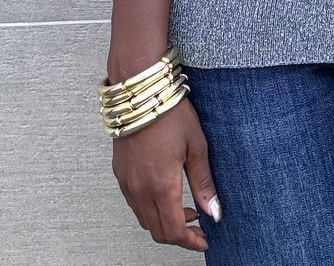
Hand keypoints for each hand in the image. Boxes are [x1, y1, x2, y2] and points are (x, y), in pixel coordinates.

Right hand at [111, 96, 221, 251]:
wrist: (140, 92)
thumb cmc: (170, 113)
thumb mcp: (196, 146)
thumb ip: (203, 182)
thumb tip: (214, 211)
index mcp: (161, 185)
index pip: (174, 230)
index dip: (190, 241)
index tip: (203, 240)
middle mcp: (140, 189)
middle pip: (157, 231)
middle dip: (179, 235)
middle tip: (197, 226)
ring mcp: (127, 183)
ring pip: (143, 219)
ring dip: (164, 222)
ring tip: (185, 209)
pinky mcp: (120, 174)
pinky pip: (134, 203)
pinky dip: (150, 209)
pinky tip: (165, 193)